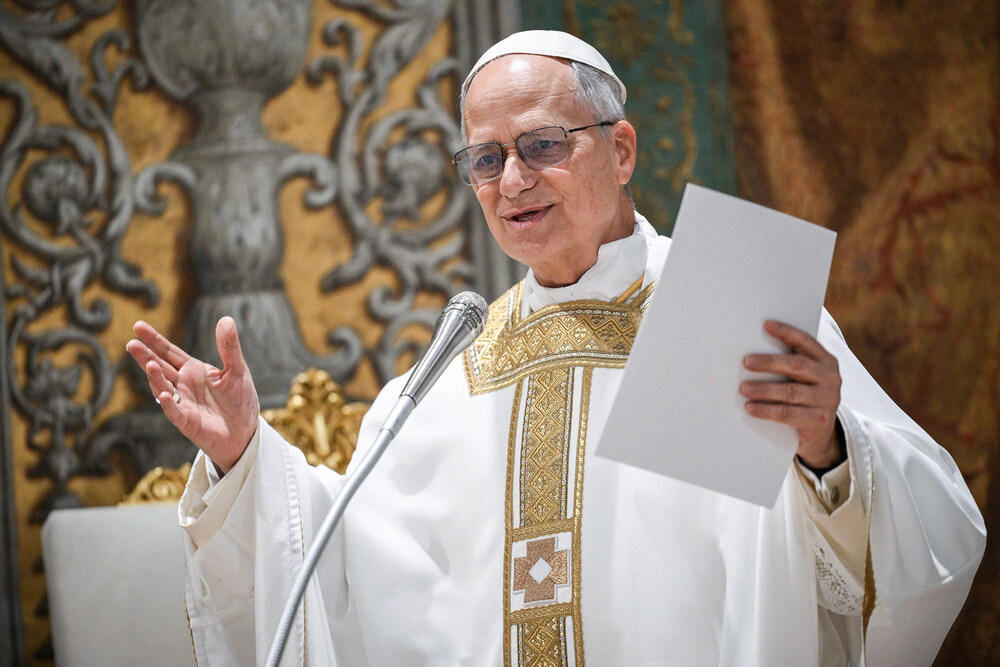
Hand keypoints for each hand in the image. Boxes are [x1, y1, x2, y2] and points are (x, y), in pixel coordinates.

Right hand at [126, 317, 259, 473]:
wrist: (245, 431)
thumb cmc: (239, 400)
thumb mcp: (237, 370)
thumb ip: (229, 347)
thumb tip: (226, 319)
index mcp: (193, 370)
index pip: (169, 352)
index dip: (154, 340)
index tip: (138, 326)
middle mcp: (183, 385)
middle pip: (161, 367)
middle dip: (146, 356)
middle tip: (132, 343)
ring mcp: (183, 403)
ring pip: (163, 388)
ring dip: (156, 378)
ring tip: (150, 364)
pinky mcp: (188, 422)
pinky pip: (175, 412)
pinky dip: (169, 404)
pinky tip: (165, 394)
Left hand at [739, 320, 843, 468]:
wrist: (820, 436)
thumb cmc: (804, 399)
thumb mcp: (803, 379)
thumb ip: (789, 364)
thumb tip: (753, 351)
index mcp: (826, 361)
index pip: (806, 342)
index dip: (786, 332)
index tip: (766, 325)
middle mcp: (831, 378)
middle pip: (797, 365)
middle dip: (770, 362)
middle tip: (746, 361)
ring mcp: (827, 400)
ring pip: (791, 391)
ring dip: (764, 389)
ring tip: (743, 388)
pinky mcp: (819, 421)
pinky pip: (788, 413)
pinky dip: (767, 410)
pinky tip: (750, 408)